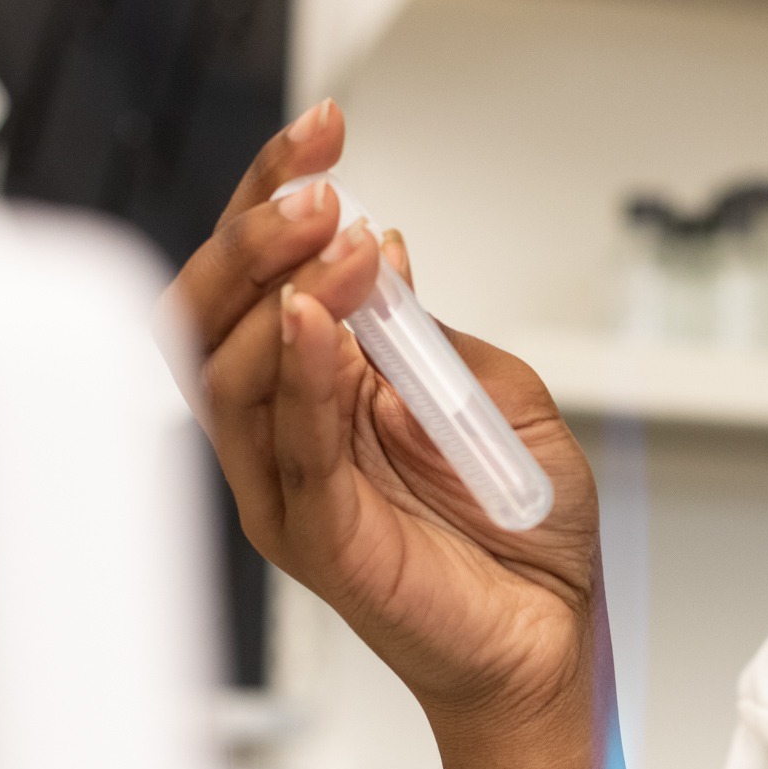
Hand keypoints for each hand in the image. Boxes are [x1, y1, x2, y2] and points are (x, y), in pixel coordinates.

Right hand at [164, 100, 599, 738]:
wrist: (552, 636)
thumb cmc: (524, 531)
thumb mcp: (498, 398)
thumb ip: (433, 336)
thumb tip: (381, 255)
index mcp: (323, 388)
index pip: (265, 276)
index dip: (277, 196)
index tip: (326, 132)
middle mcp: (289, 431)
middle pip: (215, 314)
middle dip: (255, 233)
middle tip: (315, 183)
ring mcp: (292, 485)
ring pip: (229, 373)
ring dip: (276, 290)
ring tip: (332, 237)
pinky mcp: (317, 537)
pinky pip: (290, 447)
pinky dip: (300, 376)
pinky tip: (318, 322)